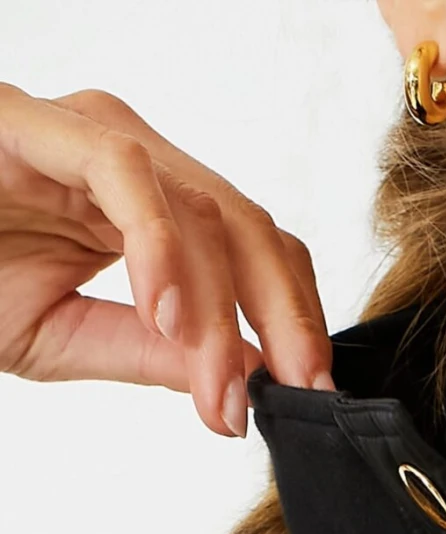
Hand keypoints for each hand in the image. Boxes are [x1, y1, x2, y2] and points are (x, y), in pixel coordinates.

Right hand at [0, 81, 333, 436]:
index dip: (291, 320)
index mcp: (143, 207)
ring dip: (219, 309)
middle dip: (285, 316)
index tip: (308, 398)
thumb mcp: (64, 336)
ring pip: (197, 208)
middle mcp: (127, 161)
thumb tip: (239, 383)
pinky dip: (159, 246)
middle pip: (246, 225)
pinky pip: (123, 173)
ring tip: (218, 385)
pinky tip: (167, 313)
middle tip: (296, 394)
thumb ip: (149, 354)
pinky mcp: (38, 124)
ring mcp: (85, 135)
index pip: (249, 251)